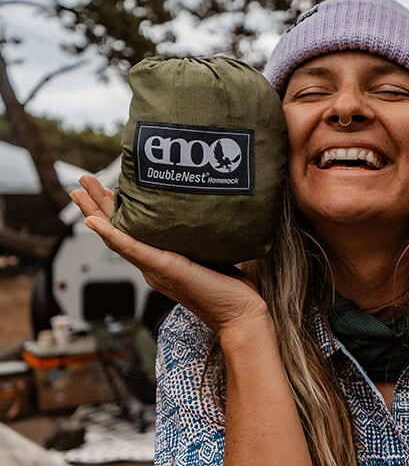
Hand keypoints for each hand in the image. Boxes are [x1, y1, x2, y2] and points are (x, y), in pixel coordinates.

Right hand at [70, 175, 269, 336]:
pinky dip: (111, 234)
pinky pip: (131, 249)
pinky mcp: (164, 268)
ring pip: (116, 236)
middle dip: (96, 205)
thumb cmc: (230, 288)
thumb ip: (199, 238)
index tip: (106, 189)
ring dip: (95, 212)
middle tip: (81, 183)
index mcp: (160, 262)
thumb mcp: (209, 254)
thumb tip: (205, 215)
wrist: (239, 313)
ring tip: (80, 191)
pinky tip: (93, 222)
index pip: (130, 232)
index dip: (115, 211)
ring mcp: (154, 268)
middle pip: (116, 231)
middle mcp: (151, 266)